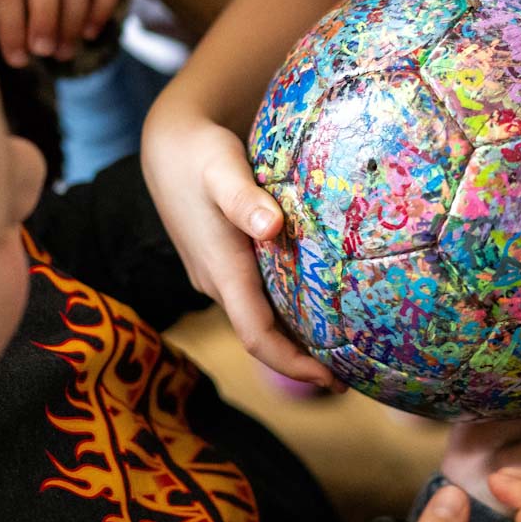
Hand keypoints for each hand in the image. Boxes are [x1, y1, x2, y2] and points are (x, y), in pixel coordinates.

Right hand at [139, 103, 338, 387]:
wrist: (167, 143)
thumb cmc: (198, 152)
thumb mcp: (222, 168)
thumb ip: (243, 198)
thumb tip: (271, 227)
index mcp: (221, 270)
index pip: (256, 335)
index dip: (292, 364)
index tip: (330, 378)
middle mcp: (217, 282)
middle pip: (263, 335)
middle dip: (303, 359)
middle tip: (353, 371)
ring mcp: (219, 275)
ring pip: (261, 317)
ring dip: (298, 337)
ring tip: (345, 346)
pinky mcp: (224, 263)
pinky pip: (259, 297)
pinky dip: (289, 310)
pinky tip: (320, 305)